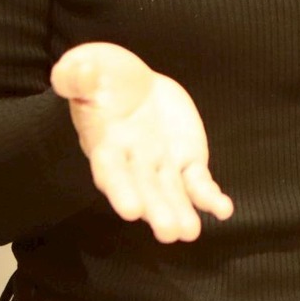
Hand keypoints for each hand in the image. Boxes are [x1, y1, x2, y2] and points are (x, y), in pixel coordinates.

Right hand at [50, 42, 233, 242]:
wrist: (131, 83)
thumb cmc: (103, 76)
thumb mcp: (88, 67)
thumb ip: (78, 75)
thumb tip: (76, 71)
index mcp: (106, 142)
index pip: (111, 170)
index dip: (120, 190)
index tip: (131, 211)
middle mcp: (133, 161)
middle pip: (145, 190)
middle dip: (157, 210)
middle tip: (170, 233)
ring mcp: (161, 164)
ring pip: (172, 193)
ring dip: (182, 212)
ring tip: (190, 232)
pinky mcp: (186, 160)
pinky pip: (199, 182)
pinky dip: (210, 197)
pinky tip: (223, 210)